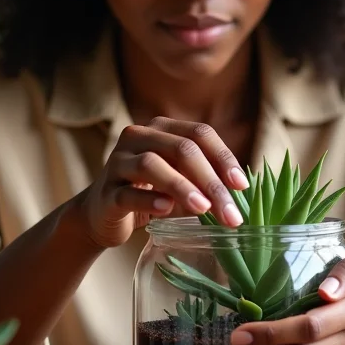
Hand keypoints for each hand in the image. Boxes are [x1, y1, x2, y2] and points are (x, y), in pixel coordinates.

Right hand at [77, 117, 248, 248]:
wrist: (101, 216)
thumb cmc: (150, 194)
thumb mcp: (181, 180)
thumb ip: (205, 178)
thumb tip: (243, 191)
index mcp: (160, 128)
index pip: (199, 133)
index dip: (224, 157)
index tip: (242, 186)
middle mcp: (137, 137)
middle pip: (181, 149)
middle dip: (211, 180)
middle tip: (230, 211)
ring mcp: (117, 162)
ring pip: (152, 165)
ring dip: (183, 186)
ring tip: (204, 208)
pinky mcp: (105, 192)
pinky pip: (128, 193)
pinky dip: (149, 200)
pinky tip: (167, 209)